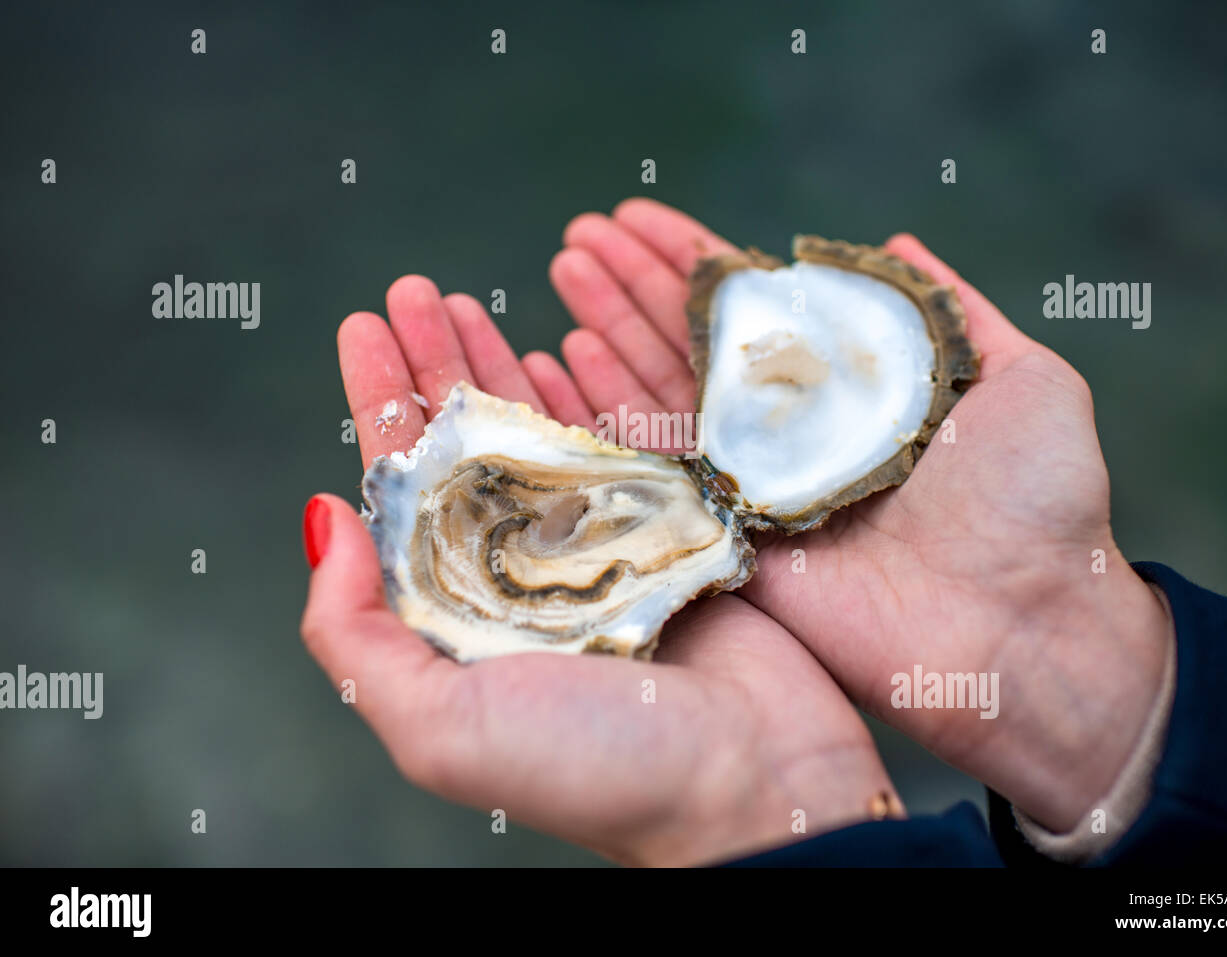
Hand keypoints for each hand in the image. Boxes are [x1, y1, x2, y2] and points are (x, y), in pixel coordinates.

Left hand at [299, 276, 899, 866]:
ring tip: (468, 298)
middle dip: (432, 363)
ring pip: (536, 433)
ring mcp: (598, 549)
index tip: (360, 326)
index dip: (379, 404)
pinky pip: (621, 442)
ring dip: (501, 363)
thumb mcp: (440, 727)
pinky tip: (563, 344)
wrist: (754, 790)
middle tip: (412, 289)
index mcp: (460, 612)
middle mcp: (521, 574)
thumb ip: (360, 637)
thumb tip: (323, 518)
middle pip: (463, 444)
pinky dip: (590, 391)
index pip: (401, 489)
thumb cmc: (597, 771)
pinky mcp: (671, 532)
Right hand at [529, 199, 1174, 832]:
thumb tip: (897, 242)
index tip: (642, 216)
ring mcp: (756, 485)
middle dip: (634, 284)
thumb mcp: (1028, 381)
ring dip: (608, 327)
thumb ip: (957, 312)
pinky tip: (565, 354)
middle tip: (582, 233)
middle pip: (693, 343)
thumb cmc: (1044, 506)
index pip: (756, 308)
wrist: (1031, 628)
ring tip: (565, 266)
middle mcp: (793, 431)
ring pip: (663, 393)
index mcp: (850, 389)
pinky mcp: (733, 539)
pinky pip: (656, 470)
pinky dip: (607, 413)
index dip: (696, 261)